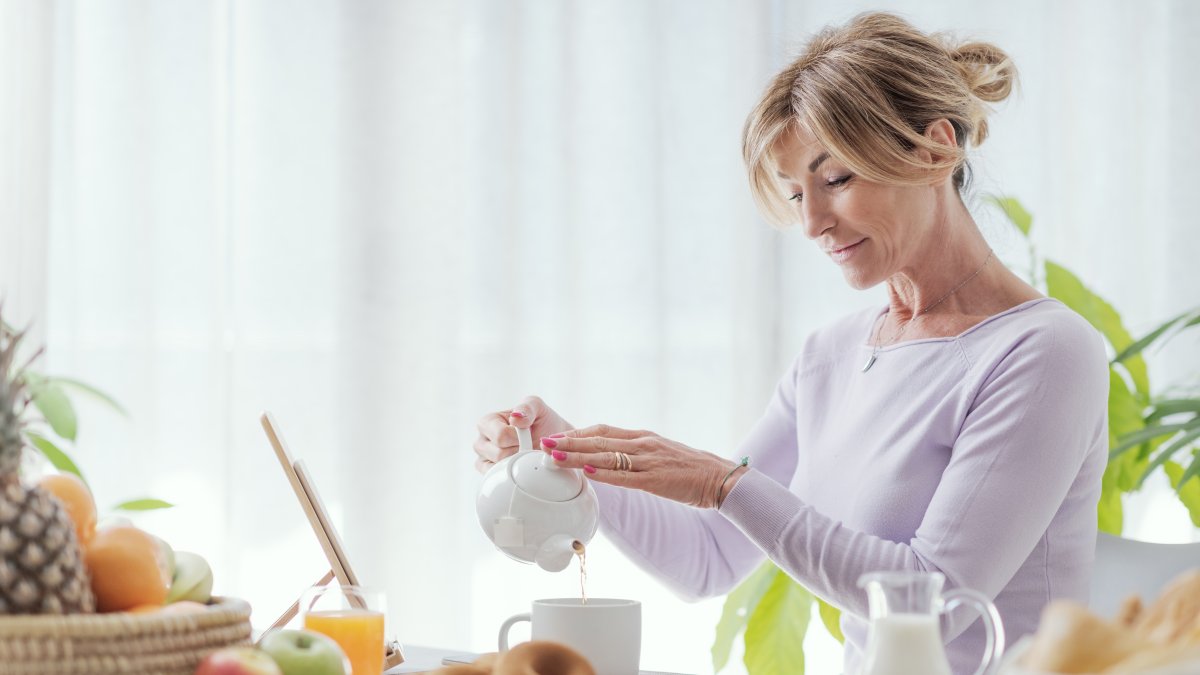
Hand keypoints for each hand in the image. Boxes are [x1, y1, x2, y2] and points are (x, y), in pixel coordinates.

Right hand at [473, 396, 573, 473]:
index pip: (500, 436)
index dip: (518, 438)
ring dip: (518, 463)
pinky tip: (521, 466)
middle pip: (498, 454)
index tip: (528, 434)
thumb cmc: (542, 423)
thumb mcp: (537, 407)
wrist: (553, 442)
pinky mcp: (490, 475)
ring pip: (499, 468)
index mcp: (487, 422)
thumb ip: (527, 407)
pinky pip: (498, 480)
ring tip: (526, 454)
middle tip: (529, 445)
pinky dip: (513, 475)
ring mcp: (484, 460)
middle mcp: (481, 441)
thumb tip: (515, 418)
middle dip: (519, 451)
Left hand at [541, 424, 745, 508]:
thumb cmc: (690, 470)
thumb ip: (636, 455)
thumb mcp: (660, 455)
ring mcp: (649, 460)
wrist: (720, 478)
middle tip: (544, 442)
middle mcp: (643, 444)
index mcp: (643, 437)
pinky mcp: (656, 480)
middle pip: (598, 440)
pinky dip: (605, 473)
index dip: (577, 434)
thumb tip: (611, 461)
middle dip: (568, 442)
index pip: (603, 432)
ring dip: (577, 456)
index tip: (556, 437)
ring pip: (606, 456)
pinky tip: (587, 472)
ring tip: (554, 456)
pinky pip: (625, 476)